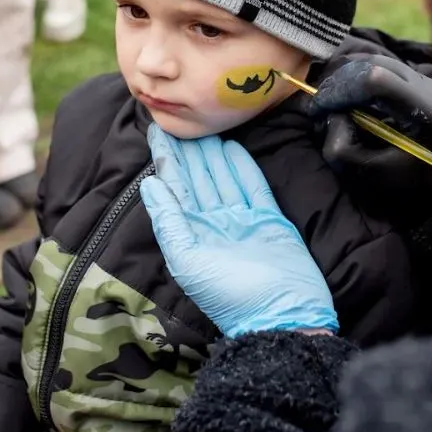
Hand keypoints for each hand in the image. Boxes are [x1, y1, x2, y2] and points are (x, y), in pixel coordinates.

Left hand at [141, 125, 338, 337]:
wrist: (282, 314)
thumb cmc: (229, 293)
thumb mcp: (187, 260)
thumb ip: (168, 221)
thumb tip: (149, 185)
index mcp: (191, 233)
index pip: (175, 188)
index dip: (166, 160)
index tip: (157, 130)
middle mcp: (214, 223)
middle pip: (199, 179)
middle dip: (189, 150)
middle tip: (181, 118)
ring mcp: (243, 220)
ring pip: (224, 178)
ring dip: (213, 154)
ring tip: (204, 126)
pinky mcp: (269, 218)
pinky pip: (253, 186)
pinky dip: (243, 167)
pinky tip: (232, 148)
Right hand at [309, 55, 431, 222]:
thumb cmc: (408, 191)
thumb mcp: (366, 177)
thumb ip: (340, 148)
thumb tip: (334, 114)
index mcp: (429, 114)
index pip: (376, 80)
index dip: (340, 89)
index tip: (319, 107)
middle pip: (377, 65)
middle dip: (342, 82)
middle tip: (322, 105)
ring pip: (383, 62)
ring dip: (353, 78)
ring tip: (337, 102)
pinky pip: (392, 69)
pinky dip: (367, 78)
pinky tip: (356, 99)